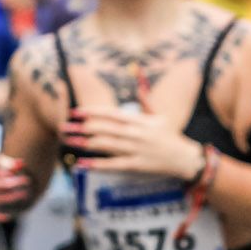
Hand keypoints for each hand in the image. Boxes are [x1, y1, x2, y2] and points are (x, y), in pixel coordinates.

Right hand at [0, 151, 26, 222]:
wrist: (2, 185)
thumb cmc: (4, 169)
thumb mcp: (7, 163)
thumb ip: (12, 164)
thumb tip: (20, 164)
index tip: (13, 173)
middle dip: (6, 185)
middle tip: (26, 181)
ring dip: (6, 199)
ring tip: (24, 194)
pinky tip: (8, 216)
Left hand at [63, 107, 200, 180]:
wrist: (186, 158)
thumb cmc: (170, 136)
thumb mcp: (159, 116)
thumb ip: (146, 101)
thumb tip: (139, 84)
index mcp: (139, 121)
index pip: (111, 114)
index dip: (92, 112)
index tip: (76, 112)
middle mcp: (136, 134)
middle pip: (104, 129)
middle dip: (82, 128)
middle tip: (64, 127)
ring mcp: (136, 150)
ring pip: (106, 146)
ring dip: (85, 144)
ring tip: (69, 142)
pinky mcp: (137, 165)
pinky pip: (114, 165)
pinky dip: (97, 165)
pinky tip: (82, 164)